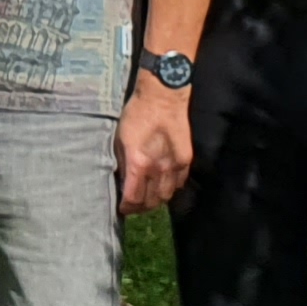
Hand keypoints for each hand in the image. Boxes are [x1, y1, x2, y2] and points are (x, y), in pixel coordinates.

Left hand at [114, 84, 192, 212]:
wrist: (163, 97)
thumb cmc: (136, 115)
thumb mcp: (120, 139)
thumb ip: (123, 163)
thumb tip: (123, 182)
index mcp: (139, 163)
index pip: (134, 198)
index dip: (127, 207)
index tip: (122, 208)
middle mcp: (158, 169)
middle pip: (151, 202)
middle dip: (140, 208)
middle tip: (133, 206)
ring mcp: (174, 165)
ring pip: (166, 196)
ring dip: (156, 201)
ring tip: (147, 198)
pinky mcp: (186, 160)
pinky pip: (178, 184)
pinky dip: (169, 189)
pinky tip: (161, 185)